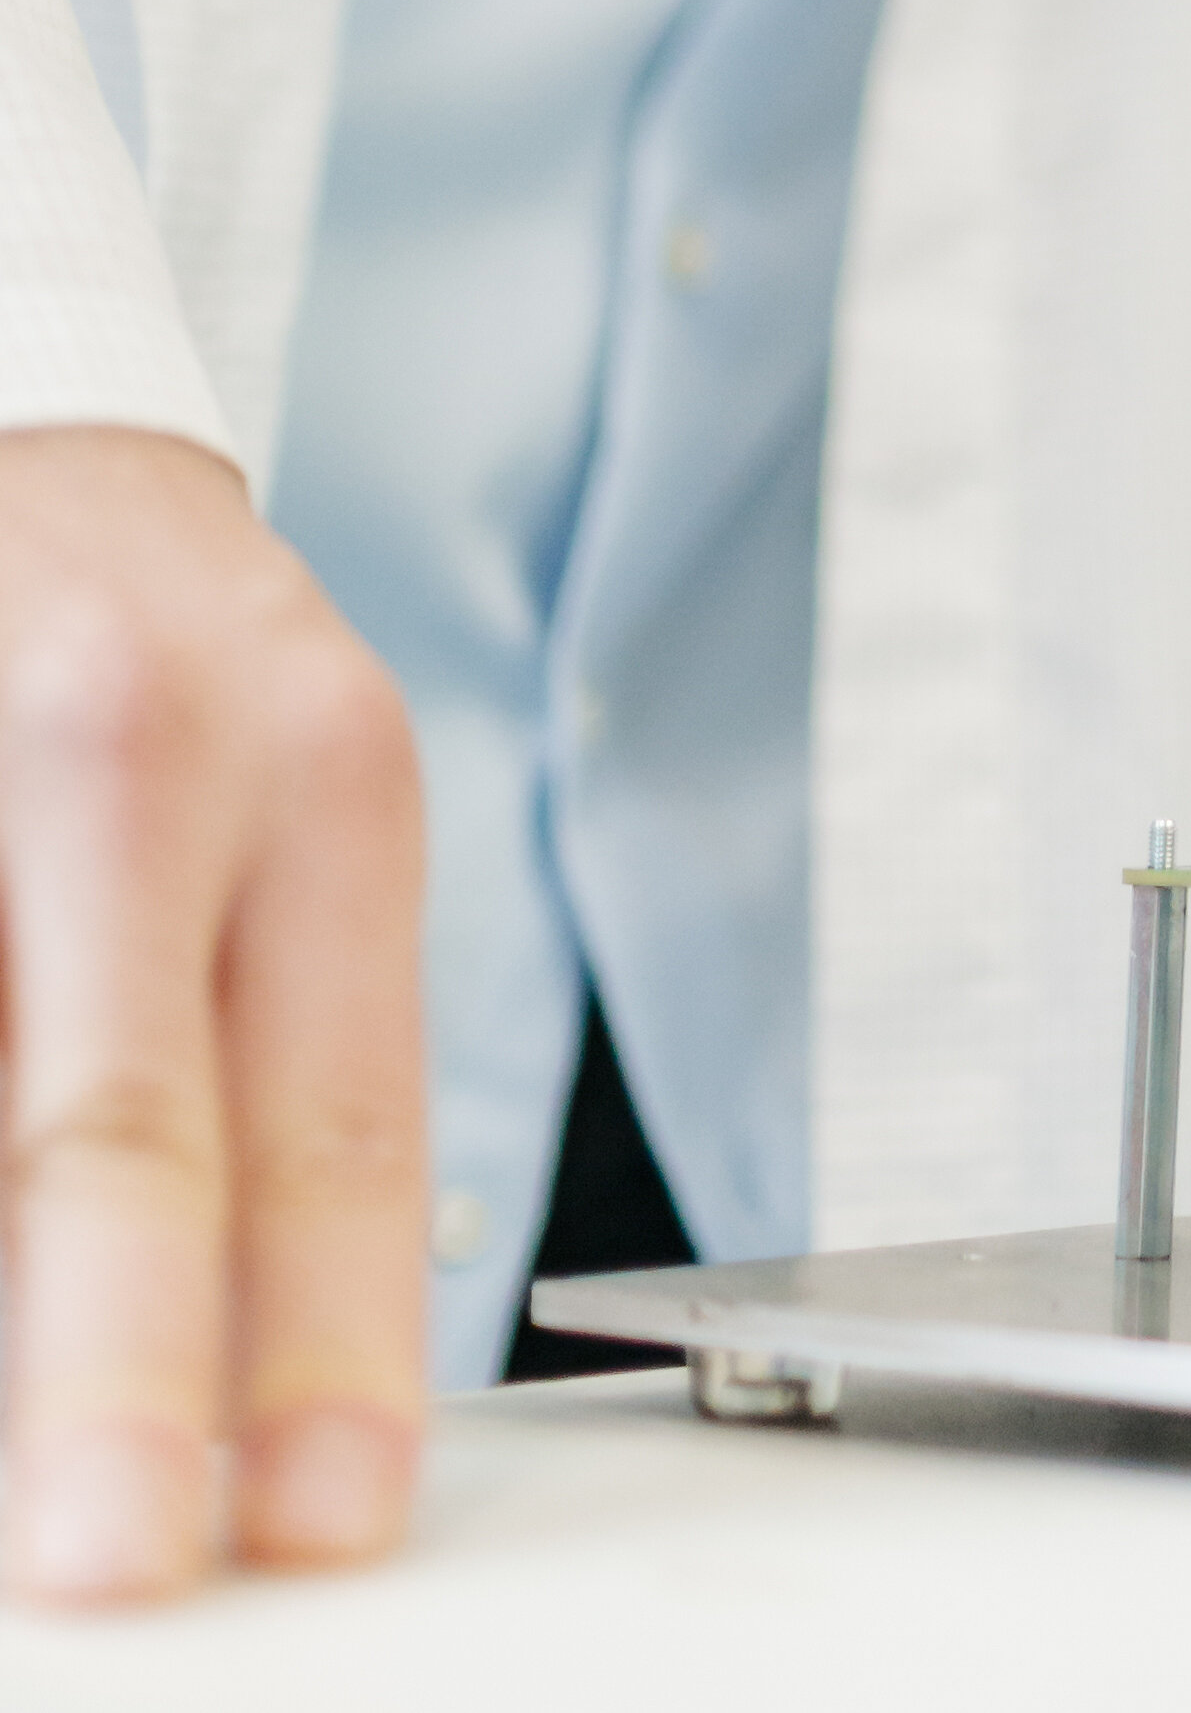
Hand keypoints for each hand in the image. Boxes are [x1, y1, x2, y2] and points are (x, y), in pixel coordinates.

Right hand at [0, 429, 426, 1601]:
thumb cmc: (177, 702)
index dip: (321, 1337)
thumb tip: (222, 1385)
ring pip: (3, 1092)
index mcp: (327, 784)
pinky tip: (1, 1289)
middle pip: (111, 1118)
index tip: (325, 1518)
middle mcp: (153, 755)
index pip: (332, 1108)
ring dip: (21, 1306)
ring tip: (40, 1464)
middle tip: (112, 1560)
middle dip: (113, 1366)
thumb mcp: (287, 833)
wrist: (52, 455)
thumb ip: (261, 1082)